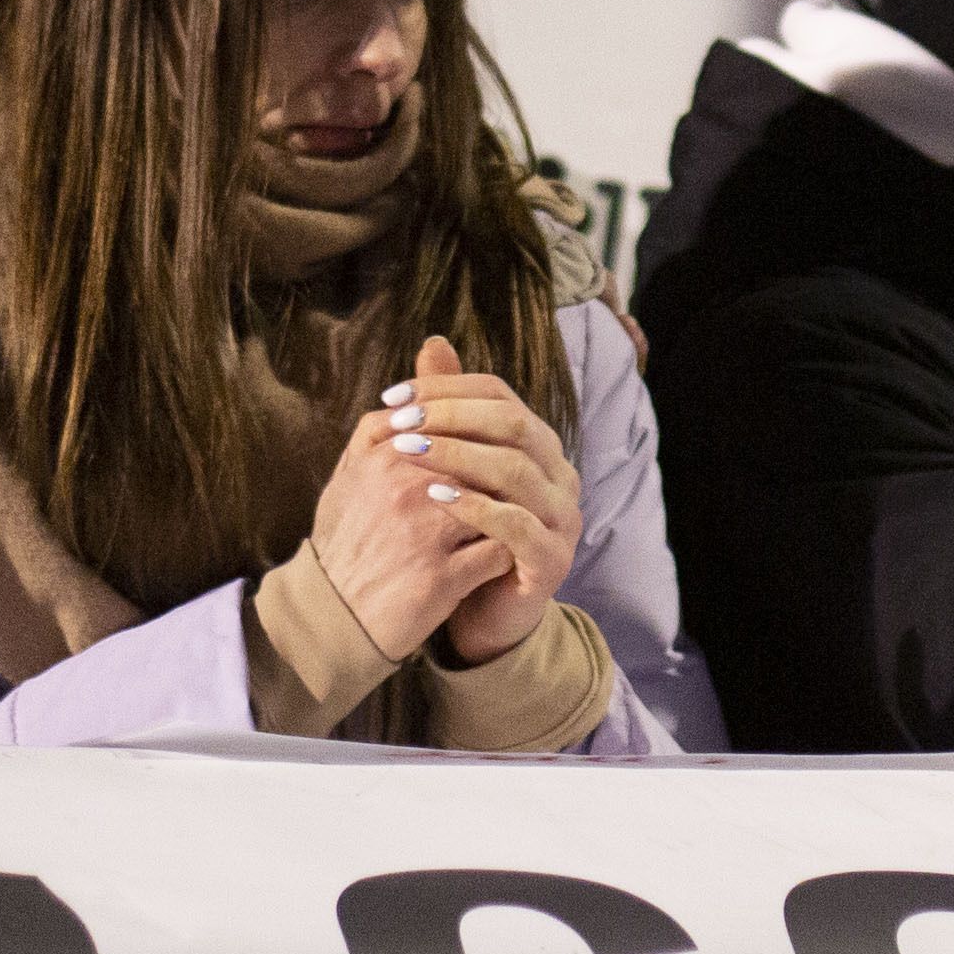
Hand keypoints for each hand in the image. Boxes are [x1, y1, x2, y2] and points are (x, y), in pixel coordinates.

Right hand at [302, 345, 511, 661]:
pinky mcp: (441, 580)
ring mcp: (424, 535)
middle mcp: (403, 488)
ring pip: (497, 504)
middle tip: (517, 482)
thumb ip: (392, 416)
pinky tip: (501, 555)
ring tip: (513, 517)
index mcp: (383, 454)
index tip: (493, 453)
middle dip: (503, 472)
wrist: (332, 616)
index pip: (457, 425)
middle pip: (483, 460)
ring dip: (509, 510)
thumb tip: (437, 346)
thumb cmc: (348, 536)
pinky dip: (505, 552)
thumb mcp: (356, 470)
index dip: (483, 438)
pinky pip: (497, 553)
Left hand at [388, 333, 583, 665]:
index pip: (498, 394)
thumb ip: (447, 410)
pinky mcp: (552, 560)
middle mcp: (560, 473)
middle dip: (451, 416)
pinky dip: (475, 506)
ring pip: (516, 469)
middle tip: (399, 421)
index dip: (445, 389)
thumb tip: (432, 341)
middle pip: (512, 424)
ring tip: (408, 452)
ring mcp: (562, 517)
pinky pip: (518, 525)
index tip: (391, 396)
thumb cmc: (465, 534)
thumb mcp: (452, 468)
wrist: (481, 612)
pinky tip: (434, 497)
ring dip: (458, 455)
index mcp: (538, 444)